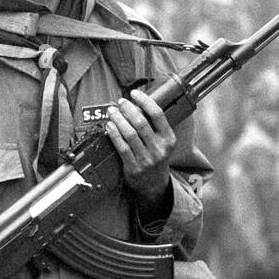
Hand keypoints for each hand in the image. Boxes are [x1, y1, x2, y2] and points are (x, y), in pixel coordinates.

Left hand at [106, 89, 175, 208]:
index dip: (144, 101)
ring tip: (112, 111)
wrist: (154, 185)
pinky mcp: (134, 167)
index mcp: (169, 139)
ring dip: (118, 119)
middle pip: (141, 122)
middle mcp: (159, 149)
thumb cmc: (156, 158)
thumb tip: (136, 104)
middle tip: (120, 102)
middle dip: (128, 109)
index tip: (134, 93)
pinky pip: (122, 147)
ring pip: (130, 134)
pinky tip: (109, 126)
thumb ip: (154, 126)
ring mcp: (147, 159)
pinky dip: (114, 134)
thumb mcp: (163, 143)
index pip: (158, 115)